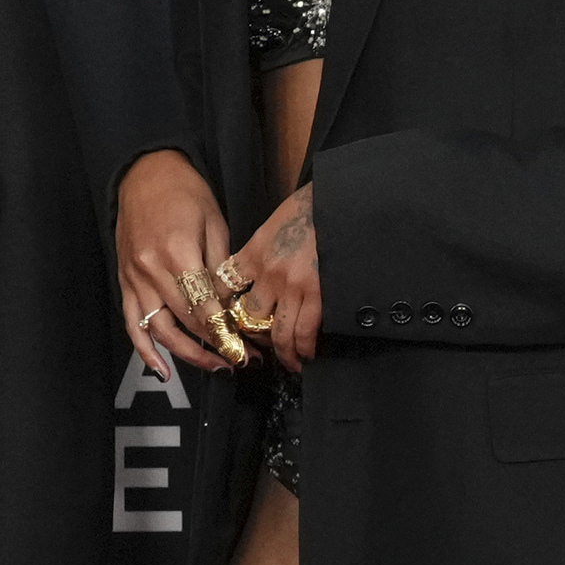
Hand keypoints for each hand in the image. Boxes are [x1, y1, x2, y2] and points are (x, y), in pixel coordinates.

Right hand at [117, 152, 251, 384]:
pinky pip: (132, 324)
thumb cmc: (186, 193)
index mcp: (178, 253)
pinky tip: (163, 370)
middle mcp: (151, 270)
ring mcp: (134, 278)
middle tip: (243, 361)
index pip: (205, 306)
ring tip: (215, 367)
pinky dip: (145, 351)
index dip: (227, 331)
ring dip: (187, 354)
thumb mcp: (215, 223)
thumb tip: (233, 308)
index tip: (249, 347)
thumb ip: (221, 269)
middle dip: (216, 345)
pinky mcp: (124, 282)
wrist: (145, 174)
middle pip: (186, 321)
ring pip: (159, 330)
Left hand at [227, 185, 323, 371]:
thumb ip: (261, 250)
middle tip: (261, 349)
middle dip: (254, 338)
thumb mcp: (274, 223)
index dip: (224, 308)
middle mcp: (269, 275)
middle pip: (250, 317)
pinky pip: (305, 332)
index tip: (227, 321)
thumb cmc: (310, 207)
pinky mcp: (319, 296)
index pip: (226, 288)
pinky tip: (306, 355)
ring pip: (277, 333)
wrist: (341, 202)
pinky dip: (304, 349)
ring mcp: (294, 288)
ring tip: (288, 362)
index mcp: (254, 254)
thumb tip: (254, 271)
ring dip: (282, 352)